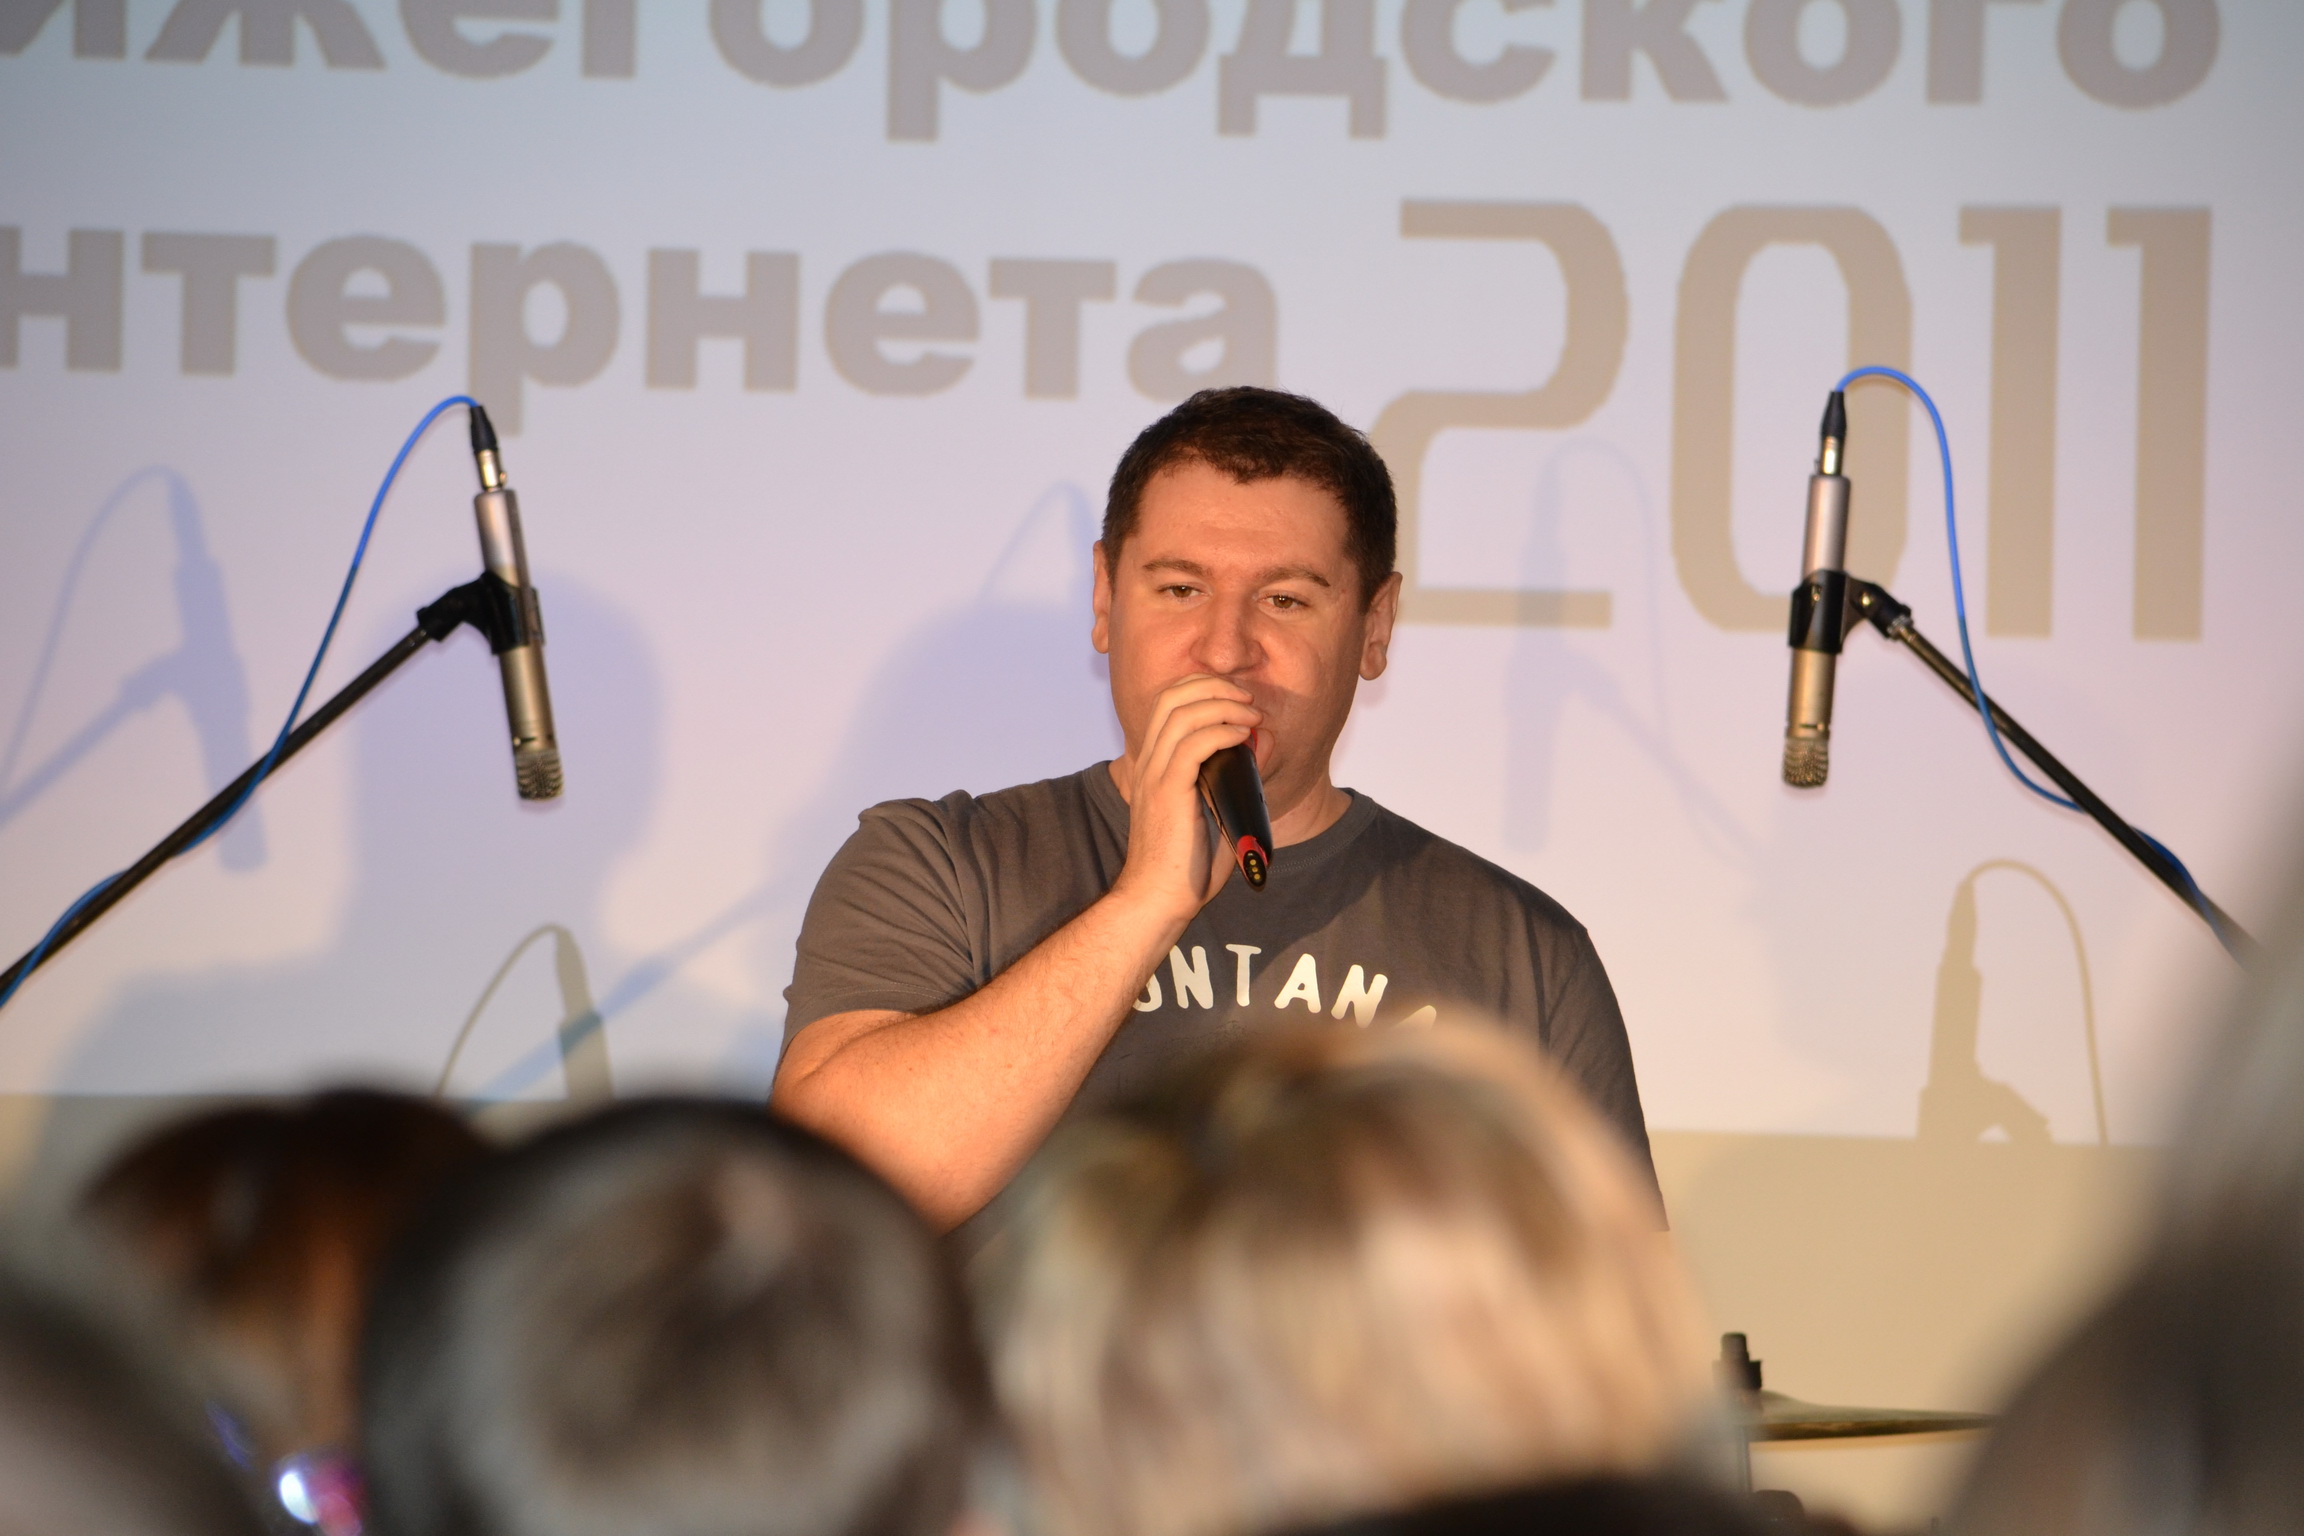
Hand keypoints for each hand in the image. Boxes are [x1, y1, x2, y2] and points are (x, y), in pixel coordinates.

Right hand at [1109, 676, 1260, 928]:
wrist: (1157, 900)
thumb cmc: (1184, 866)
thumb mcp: (1210, 810)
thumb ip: (1229, 779)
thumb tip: (1259, 746)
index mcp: (1152, 763)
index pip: (1167, 703)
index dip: (1202, 687)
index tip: (1237, 698)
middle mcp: (1147, 762)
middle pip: (1172, 696)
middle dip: (1214, 685)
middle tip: (1248, 699)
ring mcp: (1154, 775)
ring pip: (1182, 713)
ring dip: (1224, 705)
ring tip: (1252, 714)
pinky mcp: (1167, 792)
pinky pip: (1193, 744)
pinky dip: (1222, 731)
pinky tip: (1243, 736)